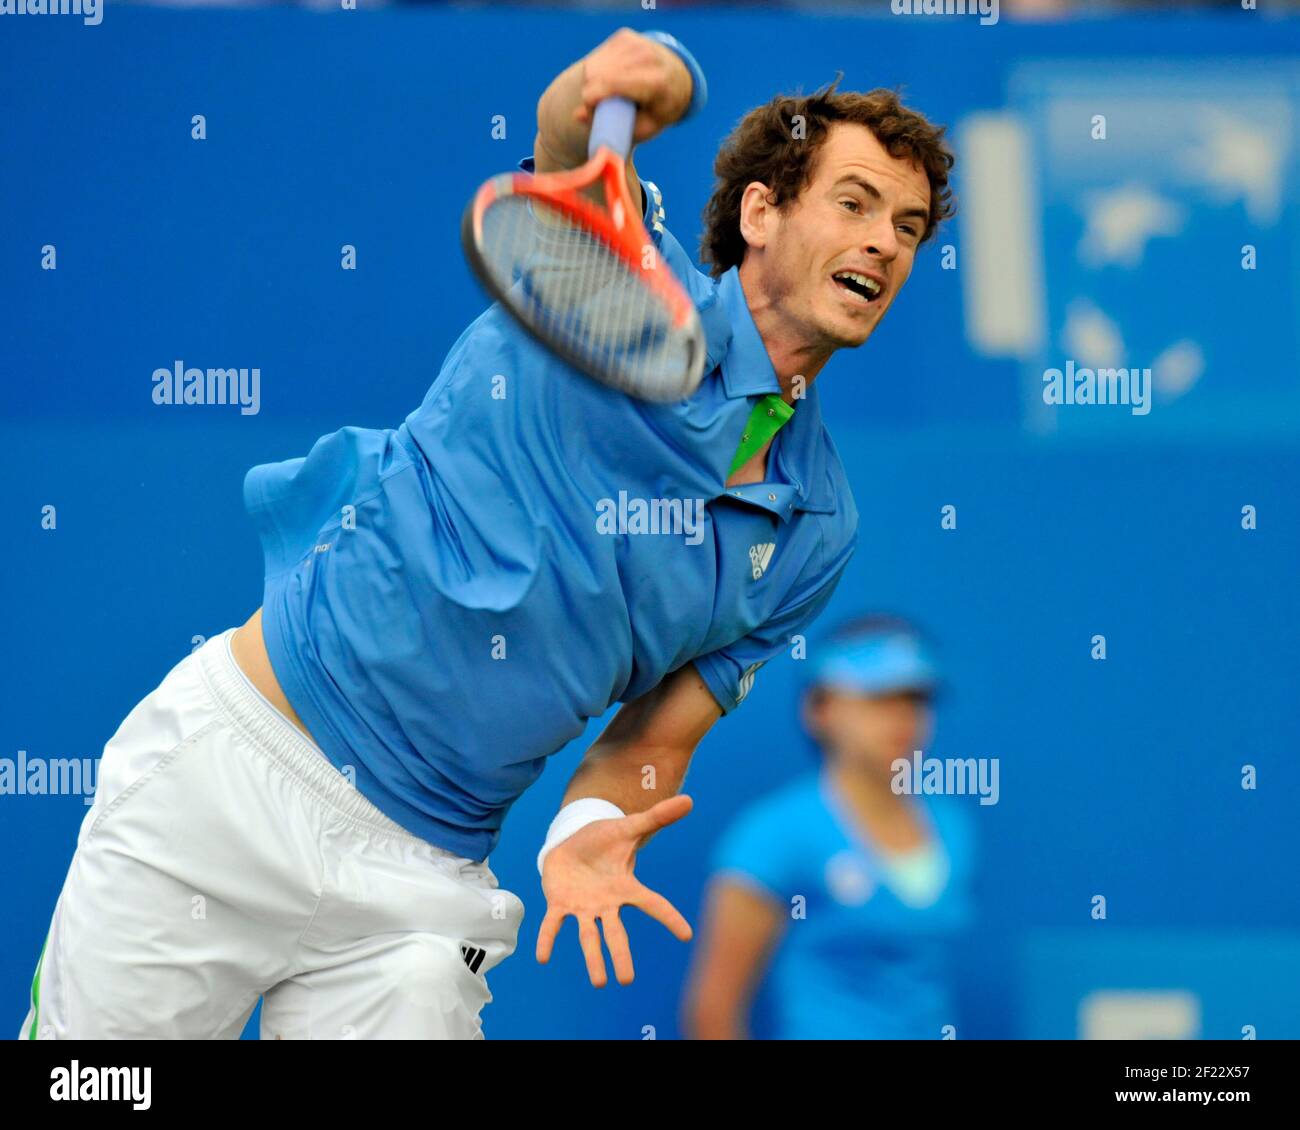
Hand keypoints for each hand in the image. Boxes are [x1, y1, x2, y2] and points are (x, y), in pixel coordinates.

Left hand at [535, 794, 693, 986]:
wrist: (573, 842)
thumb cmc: (605, 840)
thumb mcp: (630, 827)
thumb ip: (657, 817)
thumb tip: (689, 800)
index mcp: (626, 888)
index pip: (653, 904)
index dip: (669, 918)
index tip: (686, 935)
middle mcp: (606, 904)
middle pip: (616, 933)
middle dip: (620, 955)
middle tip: (625, 980)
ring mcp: (582, 906)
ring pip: (588, 935)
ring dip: (592, 958)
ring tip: (599, 982)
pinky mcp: (559, 903)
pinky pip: (553, 924)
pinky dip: (548, 939)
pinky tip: (543, 957)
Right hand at [573, 28, 694, 145]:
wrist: (678, 78)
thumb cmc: (658, 109)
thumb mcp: (643, 128)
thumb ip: (613, 127)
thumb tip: (577, 115)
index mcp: (656, 82)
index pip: (610, 84)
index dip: (591, 101)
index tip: (592, 114)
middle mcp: (646, 56)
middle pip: (595, 75)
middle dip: (590, 94)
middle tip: (601, 108)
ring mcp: (635, 43)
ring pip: (592, 66)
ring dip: (592, 84)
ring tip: (609, 95)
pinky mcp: (625, 36)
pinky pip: (597, 58)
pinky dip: (598, 72)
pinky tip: (612, 79)